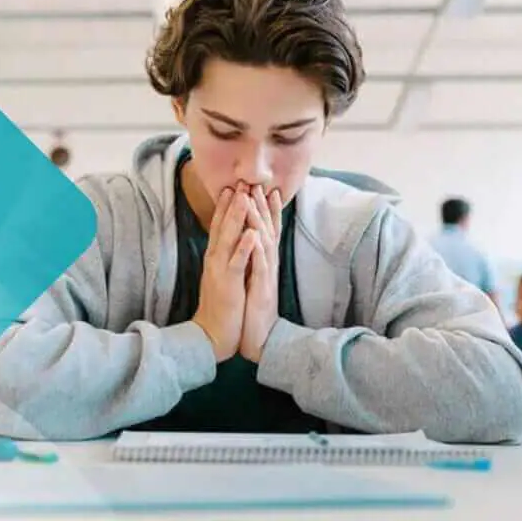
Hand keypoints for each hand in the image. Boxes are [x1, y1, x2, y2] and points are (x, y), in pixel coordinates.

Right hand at [193, 186, 259, 361]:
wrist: (212, 335)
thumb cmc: (221, 307)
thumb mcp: (224, 277)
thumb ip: (227, 258)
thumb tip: (233, 241)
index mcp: (216, 257)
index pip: (221, 226)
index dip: (227, 206)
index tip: (235, 187)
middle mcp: (215, 259)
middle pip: (223, 226)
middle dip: (232, 204)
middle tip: (240, 181)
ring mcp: (219, 270)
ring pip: (228, 239)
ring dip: (236, 218)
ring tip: (244, 197)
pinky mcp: (227, 284)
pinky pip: (236, 262)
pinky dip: (244, 247)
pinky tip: (252, 233)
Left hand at [240, 185, 282, 362]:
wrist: (260, 339)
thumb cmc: (254, 311)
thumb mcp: (254, 281)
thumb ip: (255, 263)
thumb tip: (253, 245)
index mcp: (264, 263)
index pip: (266, 231)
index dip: (266, 210)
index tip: (263, 189)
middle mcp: (268, 265)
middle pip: (268, 230)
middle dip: (263, 206)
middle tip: (259, 183)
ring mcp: (266, 276)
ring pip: (264, 242)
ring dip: (260, 220)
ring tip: (253, 199)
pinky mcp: (262, 289)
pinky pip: (260, 265)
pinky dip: (257, 248)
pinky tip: (254, 234)